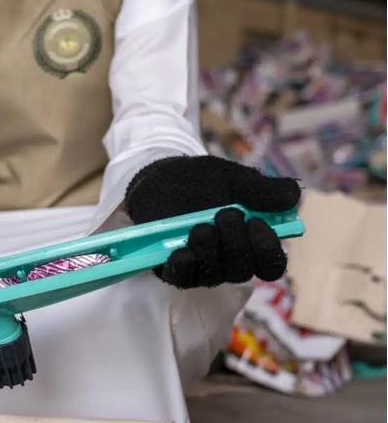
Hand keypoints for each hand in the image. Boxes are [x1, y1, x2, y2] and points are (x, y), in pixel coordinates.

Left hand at [124, 156, 300, 288]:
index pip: (271, 263)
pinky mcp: (172, 267)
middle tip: (226, 214)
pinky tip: (183, 253)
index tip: (256, 223)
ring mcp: (201, 265)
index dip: (267, 250)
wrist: (162, 177)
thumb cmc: (204, 181)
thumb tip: (293, 196)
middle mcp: (228, 260)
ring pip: (214, 276)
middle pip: (242, 271)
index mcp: (251, 242)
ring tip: (202, 228)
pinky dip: (184, 268)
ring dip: (211, 253)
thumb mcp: (235, 179)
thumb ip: (263, 189)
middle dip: (237, 245)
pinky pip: (182, 278)